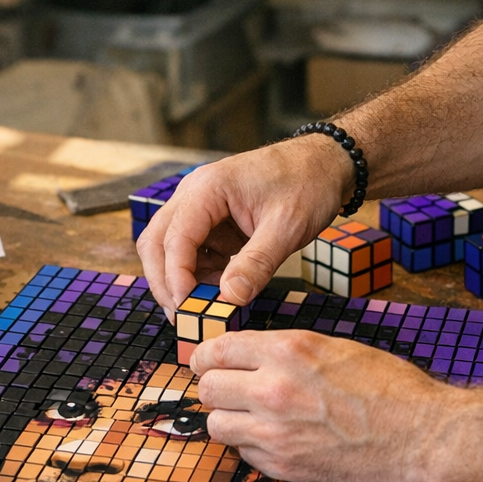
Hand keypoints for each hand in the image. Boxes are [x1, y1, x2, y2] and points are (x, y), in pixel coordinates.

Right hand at [137, 137, 350, 315]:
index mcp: (207, 189)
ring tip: (204, 308)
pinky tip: (220, 290)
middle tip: (182, 317)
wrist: (326, 164)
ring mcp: (200, 207)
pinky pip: (193, 252)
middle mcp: (194, 194)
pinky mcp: (212, 221)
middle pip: (155, 242)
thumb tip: (230, 297)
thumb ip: (257, 263)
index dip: (175, 277)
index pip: (174, 237)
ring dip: (181, 280)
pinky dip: (199, 275)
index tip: (186, 308)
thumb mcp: (287, 227)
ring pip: (168, 249)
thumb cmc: (308, 184)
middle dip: (164, 281)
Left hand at [192, 329, 459, 481]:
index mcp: (287, 351)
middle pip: (208, 389)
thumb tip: (247, 355)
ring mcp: (275, 432)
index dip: (206, 357)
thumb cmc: (388, 388)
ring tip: (250, 417)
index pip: (217, 351)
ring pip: (216, 425)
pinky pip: (243, 455)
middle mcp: (273, 389)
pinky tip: (276, 439)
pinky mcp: (283, 467)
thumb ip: (285, 351)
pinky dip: (251, 447)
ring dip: (228, 420)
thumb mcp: (333, 347)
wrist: (421, 435)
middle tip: (228, 391)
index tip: (207, 363)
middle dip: (214, 388)